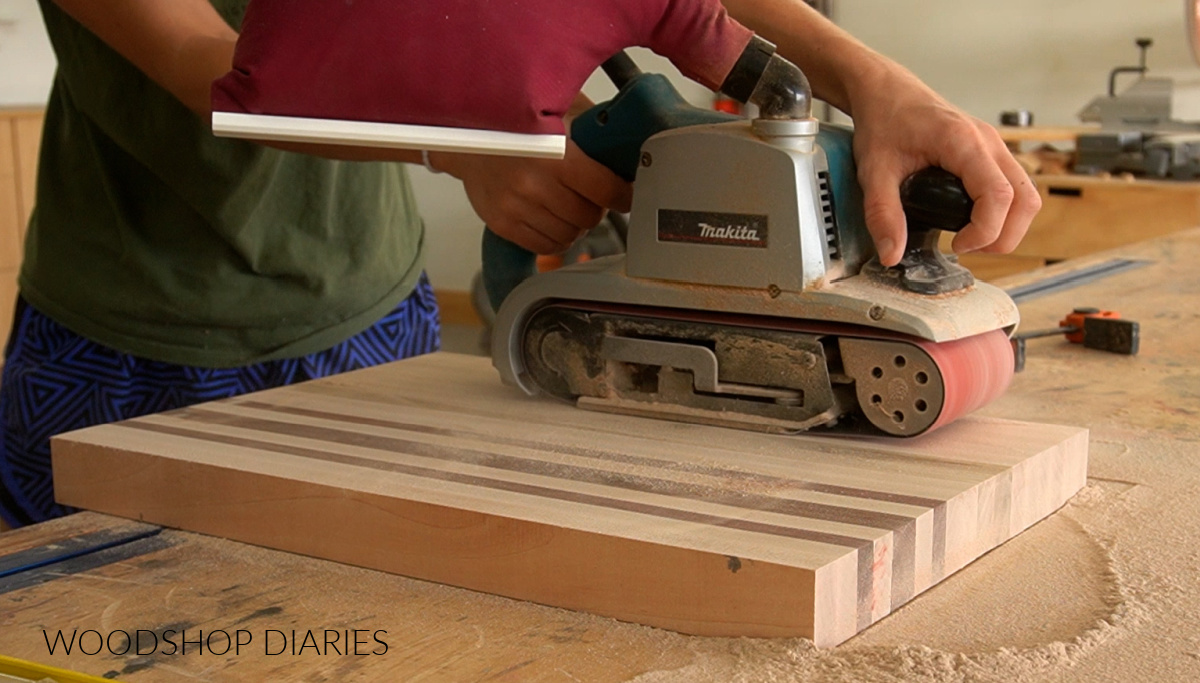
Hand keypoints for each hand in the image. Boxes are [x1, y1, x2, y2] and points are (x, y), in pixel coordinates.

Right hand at [431, 141, 632, 253]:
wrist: (464, 135)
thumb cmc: (516, 122)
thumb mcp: (558, 110)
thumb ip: (593, 125)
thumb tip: (629, 142)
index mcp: (556, 155)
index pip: (606, 190)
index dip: (623, 195)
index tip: (626, 194)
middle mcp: (535, 185)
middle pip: (589, 217)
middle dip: (596, 208)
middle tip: (591, 196)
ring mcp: (517, 208)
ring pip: (569, 236)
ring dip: (576, 225)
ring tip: (570, 206)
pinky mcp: (502, 224)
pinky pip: (545, 246)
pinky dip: (556, 238)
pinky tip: (553, 220)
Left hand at [848, 64, 1040, 265]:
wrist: (886, 91)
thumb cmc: (883, 121)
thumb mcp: (874, 171)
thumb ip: (883, 214)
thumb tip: (892, 255)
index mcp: (963, 142)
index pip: (998, 196)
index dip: (985, 231)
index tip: (957, 245)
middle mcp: (988, 141)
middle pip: (1025, 199)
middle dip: (1004, 236)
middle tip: (968, 248)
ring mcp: (994, 145)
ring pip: (1027, 193)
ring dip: (1009, 225)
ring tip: (972, 240)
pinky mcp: (991, 150)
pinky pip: (1015, 185)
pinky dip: (1006, 211)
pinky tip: (975, 221)